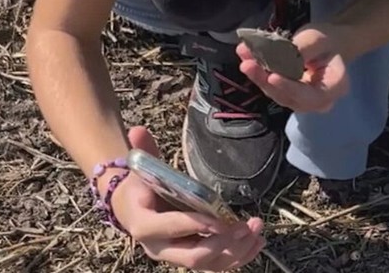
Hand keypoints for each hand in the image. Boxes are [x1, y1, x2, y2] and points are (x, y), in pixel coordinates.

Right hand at [108, 127, 265, 270]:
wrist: (131, 207)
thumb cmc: (139, 185)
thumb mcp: (140, 167)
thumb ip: (142, 150)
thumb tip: (138, 130)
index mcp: (144, 225)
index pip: (170, 228)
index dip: (195, 225)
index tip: (220, 220)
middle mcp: (159, 248)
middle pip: (193, 256)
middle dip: (223, 243)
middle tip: (245, 227)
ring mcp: (176, 256)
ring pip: (208, 264)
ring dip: (236, 251)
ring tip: (257, 231)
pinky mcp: (190, 258)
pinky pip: (216, 265)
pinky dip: (238, 257)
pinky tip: (256, 243)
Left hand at [237, 23, 350, 112]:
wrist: (327, 46)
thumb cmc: (327, 41)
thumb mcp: (319, 38)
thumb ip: (303, 48)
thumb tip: (278, 55)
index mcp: (335, 88)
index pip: (311, 95)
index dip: (290, 88)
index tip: (273, 77)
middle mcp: (318, 101)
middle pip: (289, 97)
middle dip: (266, 81)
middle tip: (248, 64)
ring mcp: (300, 101)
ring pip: (276, 93)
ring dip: (258, 76)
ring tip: (245, 57)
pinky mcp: (286, 95)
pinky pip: (270, 87)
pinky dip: (257, 72)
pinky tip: (246, 56)